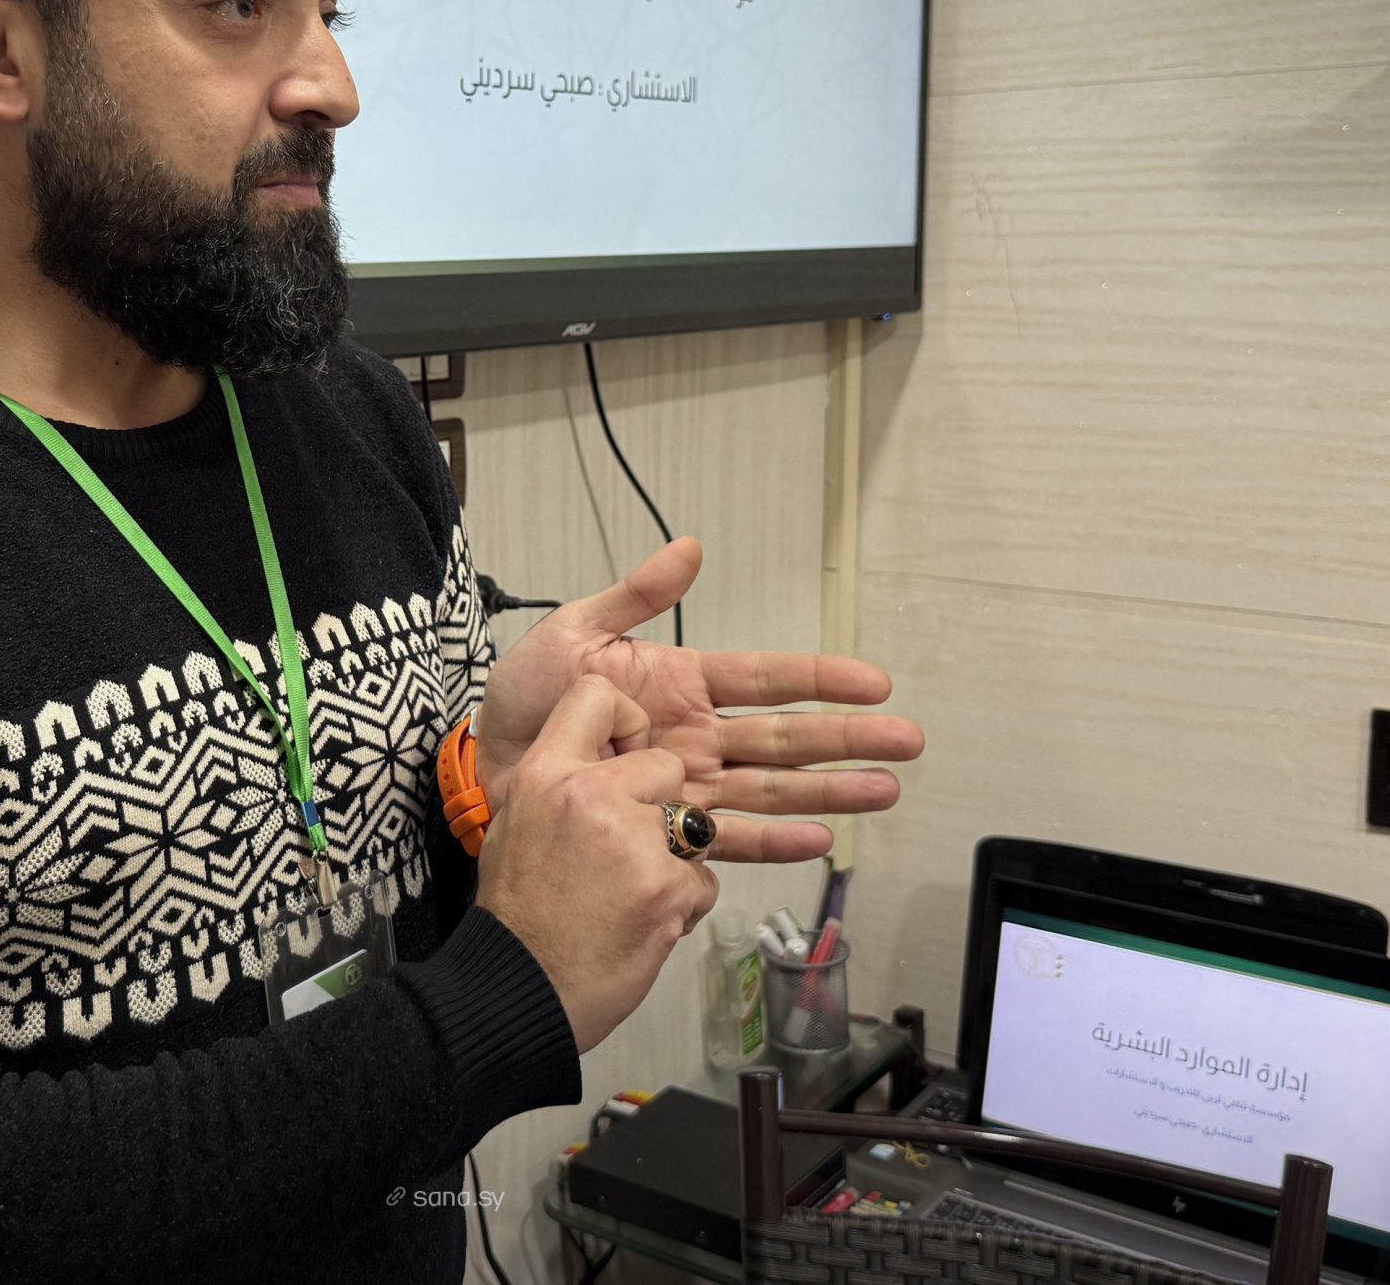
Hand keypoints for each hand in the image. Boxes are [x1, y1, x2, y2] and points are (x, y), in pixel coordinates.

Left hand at [473, 539, 921, 863]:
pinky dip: (775, 842)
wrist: (482, 769)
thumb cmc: (523, 700)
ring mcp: (687, 785)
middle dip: (848, 739)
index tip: (875, 683)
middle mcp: (695, 735)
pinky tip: (822, 841)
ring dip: (830, 792)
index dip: (821, 679)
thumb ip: (636, 596)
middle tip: (908, 742)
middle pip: (787, 737)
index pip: (767, 678)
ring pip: (773, 789)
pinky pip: (729, 839)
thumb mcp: (574, 633)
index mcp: (681, 683)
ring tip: (885, 793)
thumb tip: (689, 546)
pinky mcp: (665, 829)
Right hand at [474, 674, 720, 1052]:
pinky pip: (704, 880)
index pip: (596, 696)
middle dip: (662, 807)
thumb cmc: (518, 916)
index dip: (627, 719)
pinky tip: (642, 925)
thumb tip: (600, 764)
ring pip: (693, 824)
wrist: (520, 990)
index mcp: (546, 773)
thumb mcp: (518, 826)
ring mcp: (634, 839)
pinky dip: (682, 906)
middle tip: (625, 853)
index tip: (628, 750)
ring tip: (629, 896)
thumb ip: (560, 788)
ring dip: (674, 861)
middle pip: (666, 765)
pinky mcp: (669, 886)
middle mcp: (590, 793)